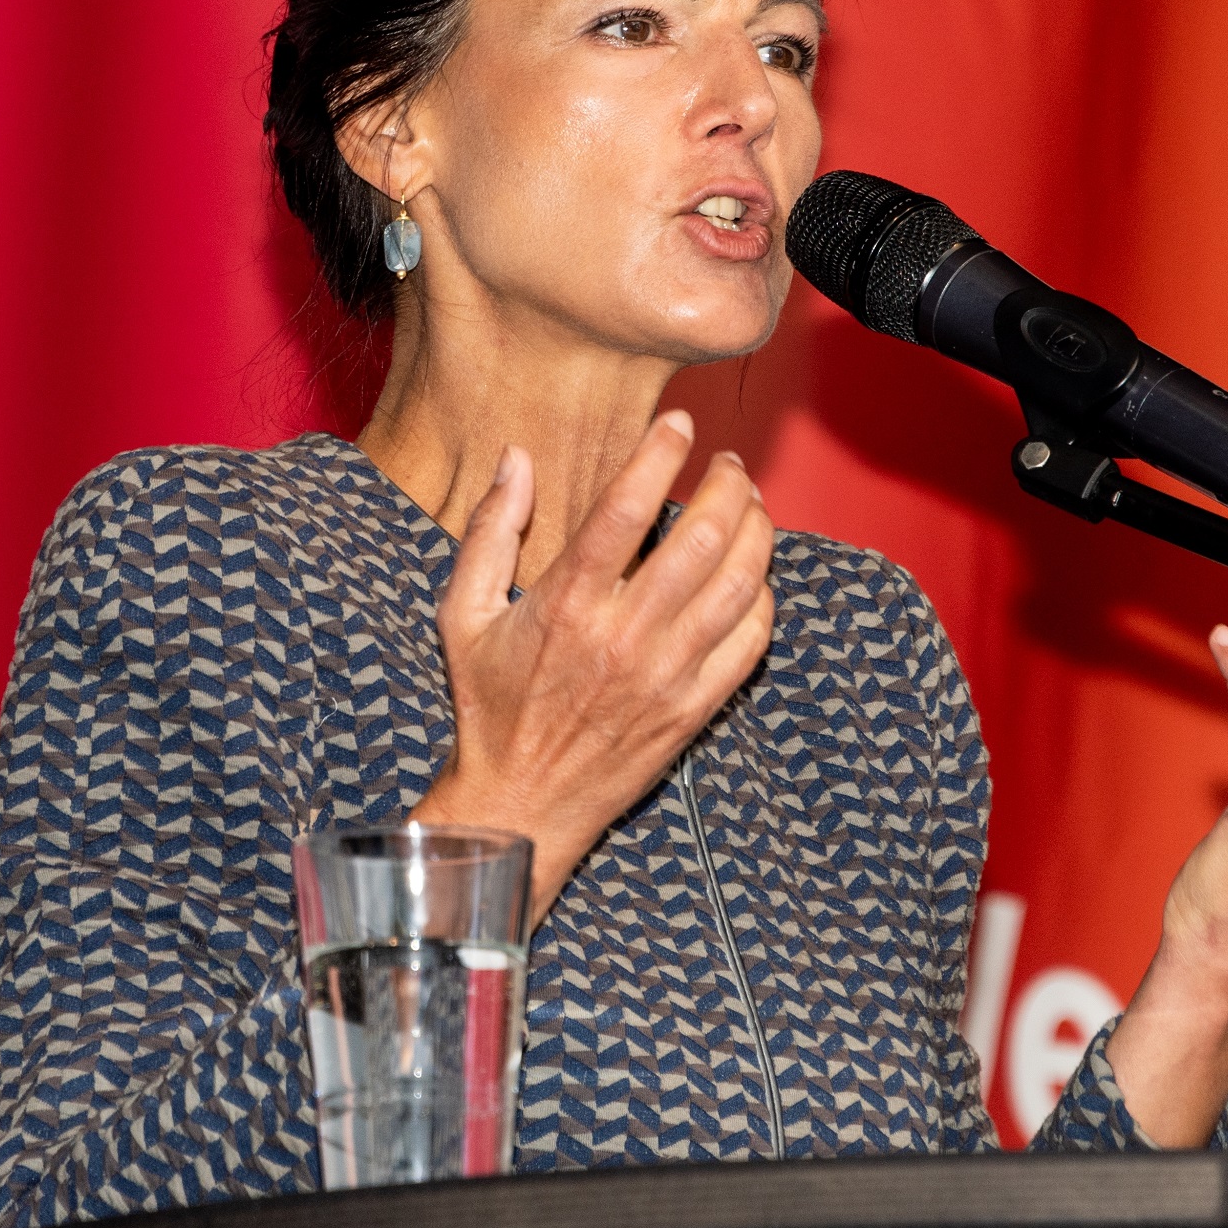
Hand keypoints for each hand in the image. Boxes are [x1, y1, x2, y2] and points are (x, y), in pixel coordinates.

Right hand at [410, 411, 776, 922]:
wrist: (521, 804)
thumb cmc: (489, 703)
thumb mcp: (463, 613)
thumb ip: (491, 530)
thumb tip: (517, 457)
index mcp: (565, 605)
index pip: (626, 509)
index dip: (660, 453)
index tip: (679, 423)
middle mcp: (623, 638)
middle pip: (702, 538)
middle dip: (728, 484)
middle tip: (729, 463)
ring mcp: (667, 676)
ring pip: (740, 584)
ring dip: (757, 530)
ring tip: (751, 503)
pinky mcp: (694, 709)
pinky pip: (752, 640)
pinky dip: (764, 595)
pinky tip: (754, 571)